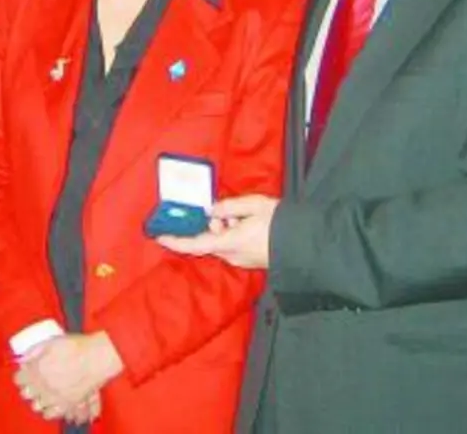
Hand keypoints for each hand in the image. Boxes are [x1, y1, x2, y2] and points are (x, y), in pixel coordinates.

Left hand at [14, 332, 121, 419]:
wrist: (97, 357)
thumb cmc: (76, 346)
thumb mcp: (51, 342)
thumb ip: (34, 351)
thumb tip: (22, 359)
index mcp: (36, 369)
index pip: (19, 379)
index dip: (22, 376)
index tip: (26, 373)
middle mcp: (42, 385)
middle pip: (26, 394)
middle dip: (29, 388)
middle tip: (35, 383)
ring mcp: (53, 396)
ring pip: (36, 405)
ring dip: (38, 399)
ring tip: (44, 394)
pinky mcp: (66, 404)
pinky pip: (50, 414)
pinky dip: (49, 410)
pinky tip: (51, 405)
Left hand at [158, 194, 277, 268]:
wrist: (306, 243)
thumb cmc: (280, 222)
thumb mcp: (253, 205)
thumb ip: (229, 207)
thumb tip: (211, 210)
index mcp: (229, 242)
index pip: (195, 244)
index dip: (176, 241)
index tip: (160, 236)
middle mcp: (232, 256)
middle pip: (210, 240)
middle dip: (212, 225)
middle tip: (225, 210)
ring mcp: (242, 261)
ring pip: (223, 242)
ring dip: (226, 228)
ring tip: (244, 214)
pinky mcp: (251, 261)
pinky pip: (234, 246)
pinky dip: (235, 234)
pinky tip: (250, 223)